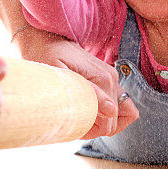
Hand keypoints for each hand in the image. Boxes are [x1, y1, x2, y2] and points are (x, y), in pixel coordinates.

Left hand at [13, 26, 138, 137]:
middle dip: (96, 128)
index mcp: (104, 79)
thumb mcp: (63, 78)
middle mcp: (112, 79)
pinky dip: (106, 112)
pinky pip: (118, 102)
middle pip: (115, 120)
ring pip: (123, 112)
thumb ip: (89, 94)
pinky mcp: (107, 78)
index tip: (73, 126)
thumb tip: (112, 110)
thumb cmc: (46, 57)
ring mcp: (112, 78)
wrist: (44, 38)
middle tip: (74, 123)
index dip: (92, 131)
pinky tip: (87, 110)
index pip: (110, 121)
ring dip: (105, 122)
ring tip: (83, 118)